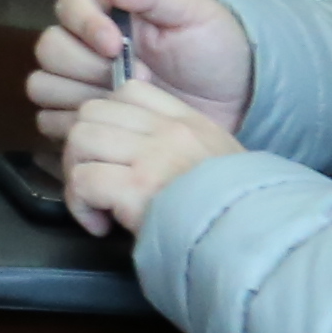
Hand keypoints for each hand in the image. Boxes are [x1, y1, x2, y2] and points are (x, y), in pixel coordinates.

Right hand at [26, 0, 252, 137]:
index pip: (68, 7)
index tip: (115, 45)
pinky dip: (72, 125)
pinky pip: (50, 122)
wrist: (234, 99)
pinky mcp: (86, 120)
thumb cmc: (213, 47)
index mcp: (106, 13)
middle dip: (84, 66)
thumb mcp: (191, 13)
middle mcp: (85, 47)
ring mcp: (81, 86)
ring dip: (75, 96)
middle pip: (49, 50)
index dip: (84, 26)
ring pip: (43, 86)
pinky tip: (110, 124)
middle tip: (129, 79)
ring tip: (120, 103)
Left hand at [54, 79, 242, 236]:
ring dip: (77, 173)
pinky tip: (100, 224)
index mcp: (188, 122)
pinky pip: (82, 180)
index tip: (112, 153)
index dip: (107, 119)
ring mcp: (153, 156)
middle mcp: (169, 132)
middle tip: (94, 181)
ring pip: (80, 139)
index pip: (129, 91)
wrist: (253, 241)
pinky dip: (81, 205)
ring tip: (95, 202)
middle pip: (92, 111)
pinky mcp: (137, 187)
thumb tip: (135, 147)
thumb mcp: (218, 162)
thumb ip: (181, 147)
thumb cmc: (234, 213)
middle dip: (81, 147)